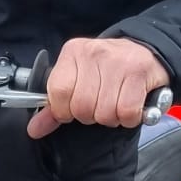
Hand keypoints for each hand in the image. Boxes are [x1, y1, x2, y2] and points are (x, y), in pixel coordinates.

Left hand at [27, 38, 170, 139]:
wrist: (145, 51)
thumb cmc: (107, 69)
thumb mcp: (77, 79)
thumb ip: (55, 105)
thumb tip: (34, 130)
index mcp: (73, 52)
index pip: (58, 91)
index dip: (64, 110)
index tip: (72, 110)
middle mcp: (94, 53)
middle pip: (82, 106)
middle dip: (89, 116)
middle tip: (98, 106)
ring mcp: (118, 62)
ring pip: (104, 113)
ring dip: (110, 118)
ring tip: (114, 105)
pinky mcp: (139, 73)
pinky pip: (127, 112)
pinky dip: (128, 119)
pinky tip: (129, 108)